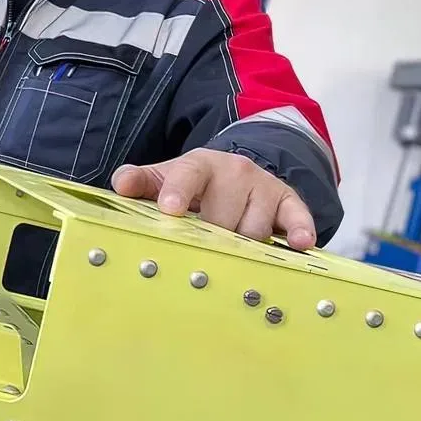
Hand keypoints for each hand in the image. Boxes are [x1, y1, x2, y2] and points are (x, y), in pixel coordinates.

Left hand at [111, 148, 316, 249]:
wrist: (235, 174)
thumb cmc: (193, 185)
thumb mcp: (164, 179)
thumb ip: (140, 182)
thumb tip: (121, 185)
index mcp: (199, 165)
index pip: (188, 174)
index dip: (178, 192)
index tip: (170, 210)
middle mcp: (235, 171)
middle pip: (222, 215)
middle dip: (210, 238)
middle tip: (199, 254)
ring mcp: (264, 186)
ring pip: (254, 228)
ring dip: (241, 248)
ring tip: (228, 254)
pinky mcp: (289, 201)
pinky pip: (298, 218)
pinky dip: (299, 232)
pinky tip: (298, 245)